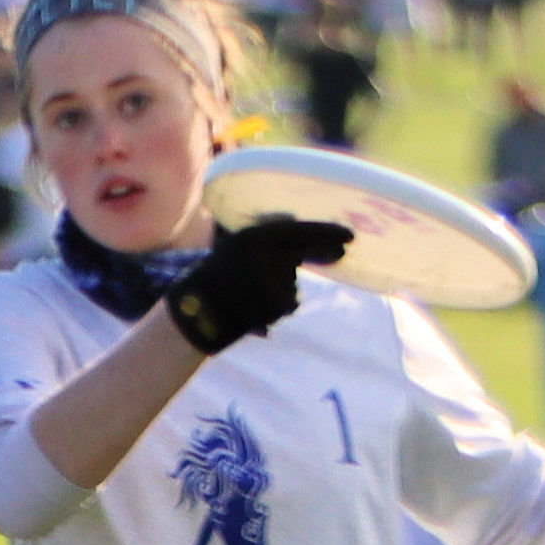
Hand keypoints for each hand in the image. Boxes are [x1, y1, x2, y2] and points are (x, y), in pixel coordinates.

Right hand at [164, 213, 352, 352]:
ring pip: (293, 282)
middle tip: (341, 252)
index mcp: (251, 237)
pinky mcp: (274, 303)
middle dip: (325, 250)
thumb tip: (305, 241)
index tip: (349, 235)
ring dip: (285, 288)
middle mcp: (263, 254)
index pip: (298, 230)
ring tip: (254, 295)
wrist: (195, 315)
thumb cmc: (213, 282)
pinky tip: (255, 309)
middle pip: (304, 251)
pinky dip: (278, 307)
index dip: (326, 231)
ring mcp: (271, 279)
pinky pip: (287, 303)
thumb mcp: (235, 249)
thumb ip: (266, 244)